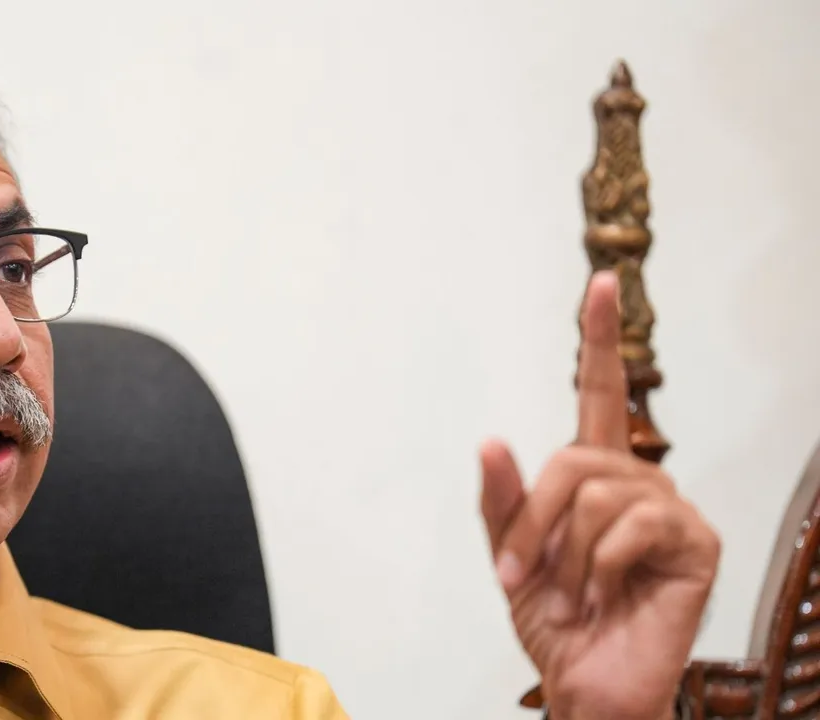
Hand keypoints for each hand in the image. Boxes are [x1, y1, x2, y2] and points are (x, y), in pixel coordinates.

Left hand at [479, 271, 720, 719]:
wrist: (584, 680)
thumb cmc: (554, 618)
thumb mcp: (511, 554)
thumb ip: (502, 500)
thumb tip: (492, 440)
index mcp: (592, 476)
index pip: (599, 394)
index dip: (598, 338)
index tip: (599, 284)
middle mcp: (636, 482)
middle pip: (573, 459)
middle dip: (533, 521)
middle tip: (519, 571)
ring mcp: (669, 509)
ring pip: (597, 493)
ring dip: (566, 553)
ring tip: (573, 591)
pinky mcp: (696, 543)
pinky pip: (631, 526)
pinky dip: (602, 566)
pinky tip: (609, 594)